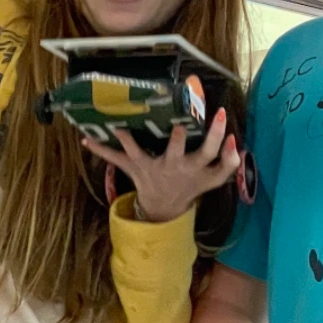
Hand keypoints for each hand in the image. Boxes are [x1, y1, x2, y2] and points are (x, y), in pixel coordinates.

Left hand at [84, 108, 240, 223]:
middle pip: (178, 153)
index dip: (217, 135)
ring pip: (140, 154)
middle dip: (179, 141)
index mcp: (193, 168)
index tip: (221, 114)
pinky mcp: (135, 169)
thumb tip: (235, 142)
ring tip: (119, 128)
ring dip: (130, 142)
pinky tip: (86, 139)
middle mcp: (173, 167)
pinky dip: (101, 149)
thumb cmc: (190, 185)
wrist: (165, 207)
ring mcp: (151, 168)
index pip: (210, 152)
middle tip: (180, 127)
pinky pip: (116, 159)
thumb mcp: (212, 180)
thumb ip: (227, 163)